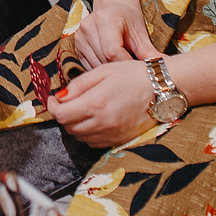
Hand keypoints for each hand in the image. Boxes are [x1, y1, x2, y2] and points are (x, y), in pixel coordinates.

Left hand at [47, 58, 164, 148]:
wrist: (162, 89)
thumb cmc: (133, 75)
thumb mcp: (102, 71)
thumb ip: (78, 85)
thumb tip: (59, 97)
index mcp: (96, 104)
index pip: (61, 114)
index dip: (52, 107)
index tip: (53, 99)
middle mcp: (103, 123)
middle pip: (69, 128)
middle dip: (63, 115)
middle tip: (66, 103)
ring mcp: (112, 135)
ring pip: (80, 137)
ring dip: (75, 125)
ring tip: (80, 110)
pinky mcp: (120, 141)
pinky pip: (94, 143)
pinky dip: (88, 134)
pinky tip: (94, 120)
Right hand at [72, 0, 159, 70]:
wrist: (112, 6)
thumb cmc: (129, 19)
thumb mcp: (140, 33)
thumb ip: (149, 53)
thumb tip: (163, 71)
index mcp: (105, 19)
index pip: (113, 52)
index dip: (126, 65)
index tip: (137, 72)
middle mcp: (88, 26)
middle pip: (104, 60)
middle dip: (120, 71)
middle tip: (132, 76)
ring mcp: (79, 36)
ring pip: (95, 67)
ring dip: (110, 73)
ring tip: (123, 73)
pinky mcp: (76, 46)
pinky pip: (89, 67)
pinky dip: (102, 71)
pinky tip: (112, 69)